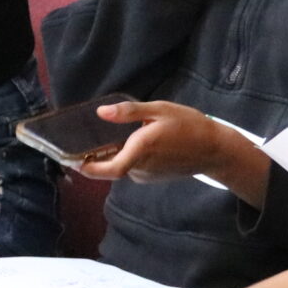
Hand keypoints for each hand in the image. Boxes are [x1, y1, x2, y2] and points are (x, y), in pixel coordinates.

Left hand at [75, 100, 242, 183]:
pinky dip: (130, 156)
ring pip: (123, 165)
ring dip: (118, 152)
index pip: (108, 169)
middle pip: (112, 165)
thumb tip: (101, 112)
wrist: (215, 150)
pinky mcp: (153, 177)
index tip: (72, 160)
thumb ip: (129, 112)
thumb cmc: (188, 125)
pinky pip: (134, 167)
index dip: (88, 168)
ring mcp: (147, 175)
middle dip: (101, 153)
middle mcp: (140, 167)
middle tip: (91, 137)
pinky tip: (140, 141)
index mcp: (140, 151)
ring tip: (123, 133)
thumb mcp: (159, 110)